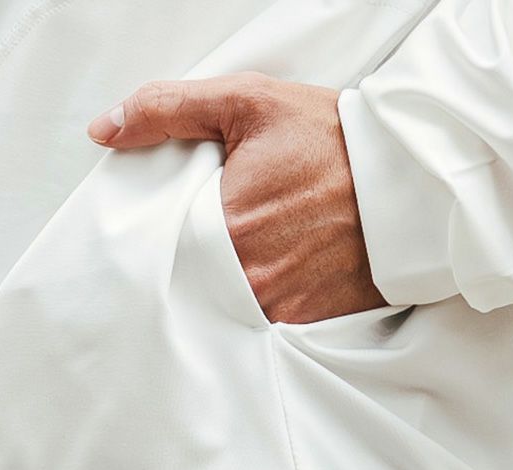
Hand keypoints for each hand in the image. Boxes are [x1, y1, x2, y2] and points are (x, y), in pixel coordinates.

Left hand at [88, 74, 385, 325]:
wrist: (408, 182)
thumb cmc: (330, 138)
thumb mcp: (248, 103)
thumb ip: (170, 110)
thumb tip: (104, 129)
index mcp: (224, 226)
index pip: (160, 245)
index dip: (157, 235)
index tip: (167, 223)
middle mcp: (247, 277)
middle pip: (186, 280)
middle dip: (185, 262)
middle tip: (203, 236)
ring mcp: (275, 307)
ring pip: (218, 305)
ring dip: (214, 287)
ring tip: (234, 255)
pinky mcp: (301, 324)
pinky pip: (256, 324)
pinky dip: (249, 305)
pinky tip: (260, 277)